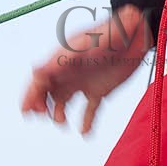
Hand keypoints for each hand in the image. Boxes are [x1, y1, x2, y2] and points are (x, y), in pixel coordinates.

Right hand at [19, 5, 149, 135]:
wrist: (135, 33)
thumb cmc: (109, 32)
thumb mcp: (84, 45)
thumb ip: (61, 59)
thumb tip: (35, 70)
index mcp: (63, 59)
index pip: (40, 79)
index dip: (32, 95)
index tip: (31, 110)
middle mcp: (70, 72)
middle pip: (47, 91)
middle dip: (39, 104)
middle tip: (43, 115)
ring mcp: (83, 82)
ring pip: (63, 102)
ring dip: (59, 114)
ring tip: (63, 122)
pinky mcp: (99, 90)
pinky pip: (89, 110)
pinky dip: (86, 122)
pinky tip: (85, 133)